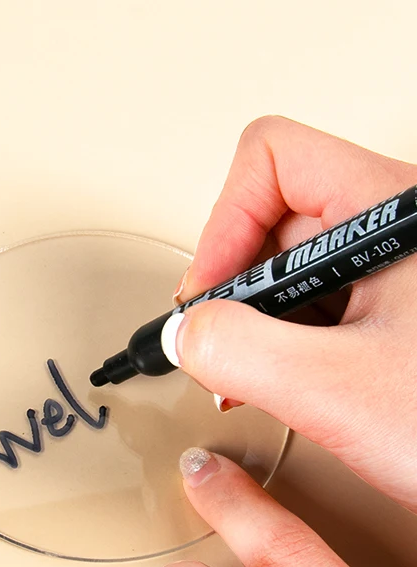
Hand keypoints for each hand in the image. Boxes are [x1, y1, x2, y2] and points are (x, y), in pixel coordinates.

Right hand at [168, 117, 416, 512]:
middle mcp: (401, 229)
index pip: (273, 160)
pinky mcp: (400, 308)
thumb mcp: (340, 391)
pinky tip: (288, 382)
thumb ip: (240, 353)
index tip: (207, 295)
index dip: (223, 225)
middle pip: (275, 218)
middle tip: (219, 347)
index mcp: (396, 214)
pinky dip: (288, 343)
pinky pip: (320, 303)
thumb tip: (187, 333)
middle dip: (234, 290)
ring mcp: (402, 270)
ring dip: (258, 324)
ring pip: (293, 266)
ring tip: (253, 376)